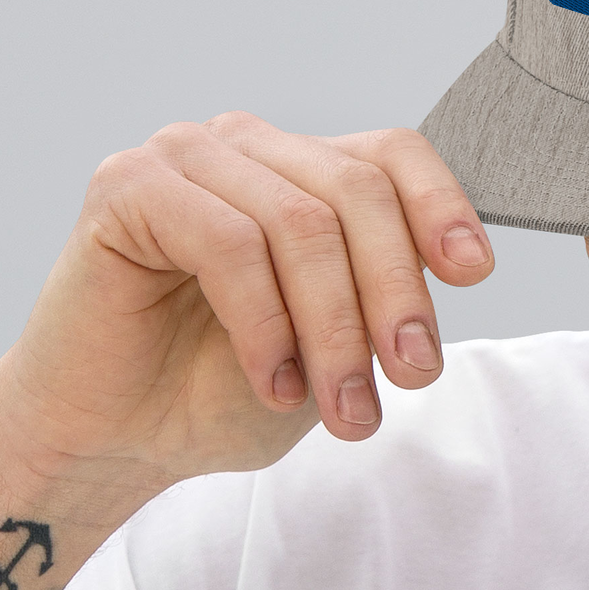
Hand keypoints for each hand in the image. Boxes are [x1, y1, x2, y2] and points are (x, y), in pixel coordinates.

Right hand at [0, 114, 492, 489]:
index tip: (472, 276)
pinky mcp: (128, 187)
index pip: (392, 156)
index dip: (441, 207)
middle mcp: (248, 149)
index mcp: (303, 174)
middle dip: (394, 294)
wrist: (116, 440)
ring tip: (341, 409)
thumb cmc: (223, 392)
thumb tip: (464, 263)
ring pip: (301, 224)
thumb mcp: (336, 349)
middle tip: (411, 377)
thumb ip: (384, 299)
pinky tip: (270, 383)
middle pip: (357, 192)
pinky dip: (264, 323)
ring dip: (333, 328)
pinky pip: (228, 242)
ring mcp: (186, 157)